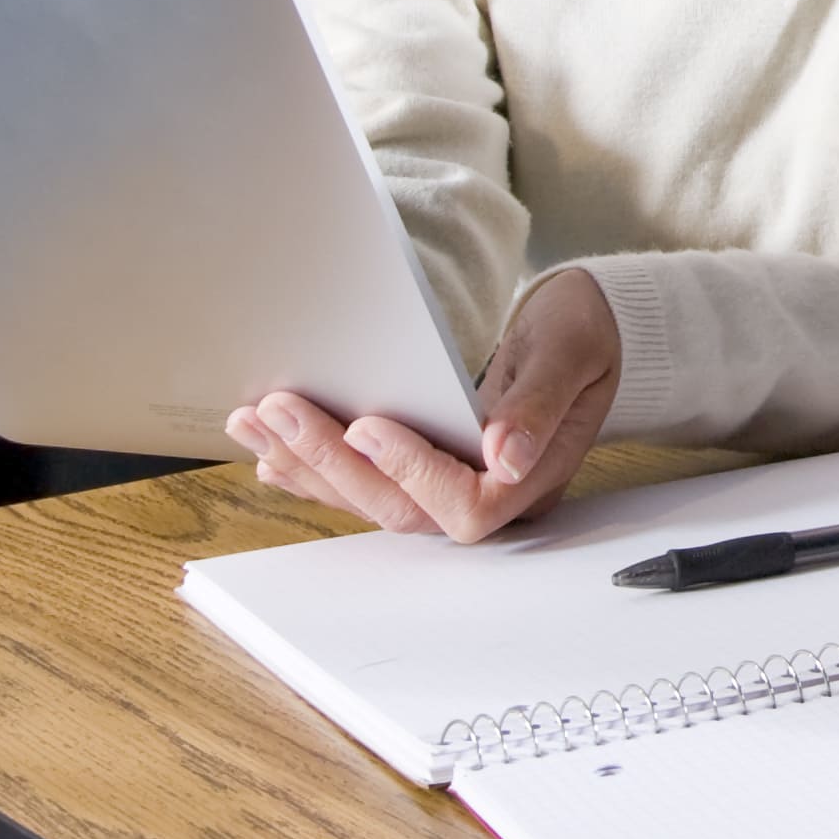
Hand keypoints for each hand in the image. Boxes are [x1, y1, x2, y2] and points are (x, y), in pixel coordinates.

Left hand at [231, 266, 620, 541]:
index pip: (466, 504)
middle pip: (401, 508)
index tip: (366, 424)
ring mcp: (453, 487)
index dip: (411, 472)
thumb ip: (538, 406)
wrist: (583, 330)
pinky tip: (274, 453)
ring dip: (307, 465)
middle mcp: (488, 495)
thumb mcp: (570, 354)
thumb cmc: (582, 335)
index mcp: (531, 478)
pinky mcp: (424, 472)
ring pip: (371, 500)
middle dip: (331, 460)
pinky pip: (365, 485)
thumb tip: (506, 457)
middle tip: (279, 410)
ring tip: (255, 423)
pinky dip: (315, 470)